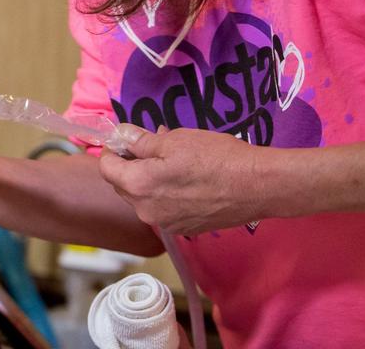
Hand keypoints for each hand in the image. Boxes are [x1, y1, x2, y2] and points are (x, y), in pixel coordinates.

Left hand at [98, 124, 269, 234]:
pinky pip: (163, 208)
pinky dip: (167, 194)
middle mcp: (146, 210)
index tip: (124, 140)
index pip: (106, 168)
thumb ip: (141, 141)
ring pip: (144, 197)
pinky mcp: (184, 229)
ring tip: (174, 159)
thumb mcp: (174, 140)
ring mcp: (165, 223)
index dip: (112, 151)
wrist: (258, 186)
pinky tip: (187, 180)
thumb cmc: (216, 157)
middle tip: (152, 145)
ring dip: (149, 179)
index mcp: (138, 186)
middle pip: (123, 185)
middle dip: (131, 165)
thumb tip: (120, 134)